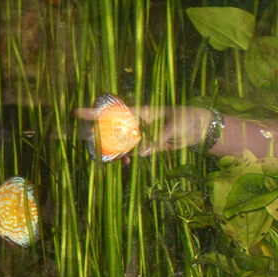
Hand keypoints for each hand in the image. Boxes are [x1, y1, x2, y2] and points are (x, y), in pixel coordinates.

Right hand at [73, 105, 212, 155]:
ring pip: (122, 142)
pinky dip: (128, 157)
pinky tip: (124, 163)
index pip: (116, 112)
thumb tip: (142, 153)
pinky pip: (135, 152)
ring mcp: (143, 135)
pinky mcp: (150, 146)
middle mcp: (139, 123)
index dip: (96, 112)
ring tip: (108, 159)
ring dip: (114, 150)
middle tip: (87, 143)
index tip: (77, 113)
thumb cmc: (187, 119)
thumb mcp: (173, 126)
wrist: (200, 128)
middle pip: (114, 128)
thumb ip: (157, 138)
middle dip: (100, 134)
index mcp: (142, 112)